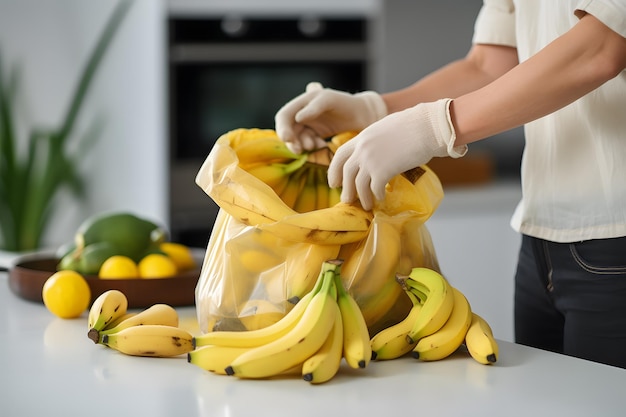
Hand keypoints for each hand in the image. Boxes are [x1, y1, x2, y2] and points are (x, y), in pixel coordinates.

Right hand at [274, 82, 386, 153]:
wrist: (362, 113)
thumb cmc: (345, 103)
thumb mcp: (329, 100)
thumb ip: (313, 108)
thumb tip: (297, 118)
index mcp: (302, 101)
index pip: (284, 115)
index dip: (282, 127)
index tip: (288, 139)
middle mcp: (302, 113)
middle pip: (287, 130)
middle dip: (291, 141)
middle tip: (299, 150)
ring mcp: (308, 124)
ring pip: (297, 139)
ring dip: (302, 145)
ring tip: (315, 145)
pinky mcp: (315, 134)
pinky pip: (307, 144)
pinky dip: (311, 147)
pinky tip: (322, 145)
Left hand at [327, 98, 466, 209]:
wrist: (428, 127)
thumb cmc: (416, 125)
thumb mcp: (387, 129)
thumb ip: (377, 142)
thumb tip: (378, 153)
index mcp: (363, 136)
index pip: (340, 154)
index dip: (334, 170)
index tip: (334, 182)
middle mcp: (363, 148)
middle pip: (346, 172)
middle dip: (345, 188)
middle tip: (346, 200)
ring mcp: (371, 160)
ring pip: (358, 184)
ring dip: (362, 197)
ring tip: (367, 206)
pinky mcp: (383, 171)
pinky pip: (375, 189)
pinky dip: (378, 196)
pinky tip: (382, 198)